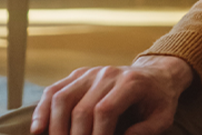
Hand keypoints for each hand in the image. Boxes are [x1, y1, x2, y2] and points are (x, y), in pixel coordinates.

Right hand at [31, 55, 193, 134]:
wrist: (156, 75)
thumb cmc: (159, 100)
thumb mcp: (163, 117)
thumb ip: (146, 130)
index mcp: (131, 82)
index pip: (105, 110)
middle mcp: (108, 74)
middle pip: (82, 108)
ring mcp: (90, 72)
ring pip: (62, 98)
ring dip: (55, 127)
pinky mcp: (78, 75)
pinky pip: (54, 90)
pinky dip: (42, 110)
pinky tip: (38, 130)